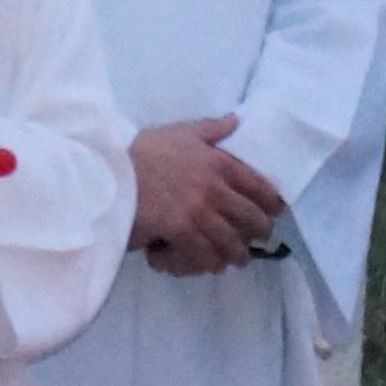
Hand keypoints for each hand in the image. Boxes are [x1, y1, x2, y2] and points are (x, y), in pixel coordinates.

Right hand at [131, 115, 283, 277]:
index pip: (258, 186)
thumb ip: (211, 129)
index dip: (271, 203)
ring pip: (231, 241)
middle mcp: (215, 189)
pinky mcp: (180, 232)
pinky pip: (204, 254)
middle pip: (251, 218)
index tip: (276, 212)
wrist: (108, 169)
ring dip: (235, 253)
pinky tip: (209, 265)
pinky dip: (208, 262)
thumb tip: (235, 119)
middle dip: (258, 232)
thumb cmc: (141, 150)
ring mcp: (199, 212)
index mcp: (218, 163)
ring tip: (235, 259)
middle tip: (258, 240)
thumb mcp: (180, 132)